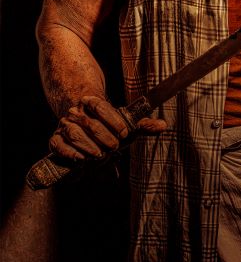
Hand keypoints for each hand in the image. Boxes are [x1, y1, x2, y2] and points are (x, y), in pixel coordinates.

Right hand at [49, 95, 167, 159]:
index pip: (101, 107)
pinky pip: (59, 145)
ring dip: (89, 147)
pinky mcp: (56, 139)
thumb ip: (142, 125)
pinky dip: (70, 153)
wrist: (82, 125)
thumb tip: (164, 125)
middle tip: (114, 147)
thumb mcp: (124, 124)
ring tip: (100, 155)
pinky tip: (81, 160)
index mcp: (92, 102)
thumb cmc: (107, 126)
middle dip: (104, 138)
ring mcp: (65, 125)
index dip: (113, 121)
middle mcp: (76, 112)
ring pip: (75, 134)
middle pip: (90, 123)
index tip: (124, 134)